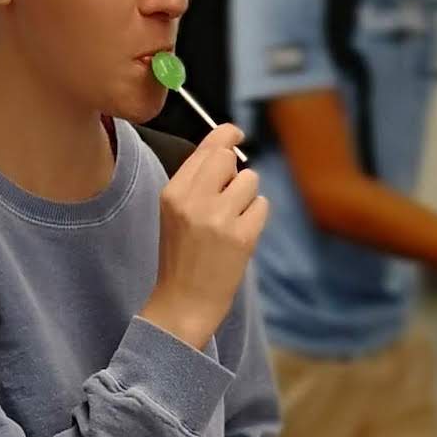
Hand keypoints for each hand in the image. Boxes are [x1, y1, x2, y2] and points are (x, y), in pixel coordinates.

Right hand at [141, 124, 267, 353]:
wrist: (184, 302)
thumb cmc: (183, 256)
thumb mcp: (176, 212)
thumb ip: (196, 178)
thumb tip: (227, 144)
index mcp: (173, 192)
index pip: (206, 148)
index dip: (225, 137)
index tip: (236, 134)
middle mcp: (194, 201)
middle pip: (229, 158)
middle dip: (235, 172)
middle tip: (229, 196)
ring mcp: (219, 219)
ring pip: (250, 180)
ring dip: (247, 197)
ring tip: (231, 221)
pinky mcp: (242, 236)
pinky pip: (262, 205)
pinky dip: (256, 218)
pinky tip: (240, 235)